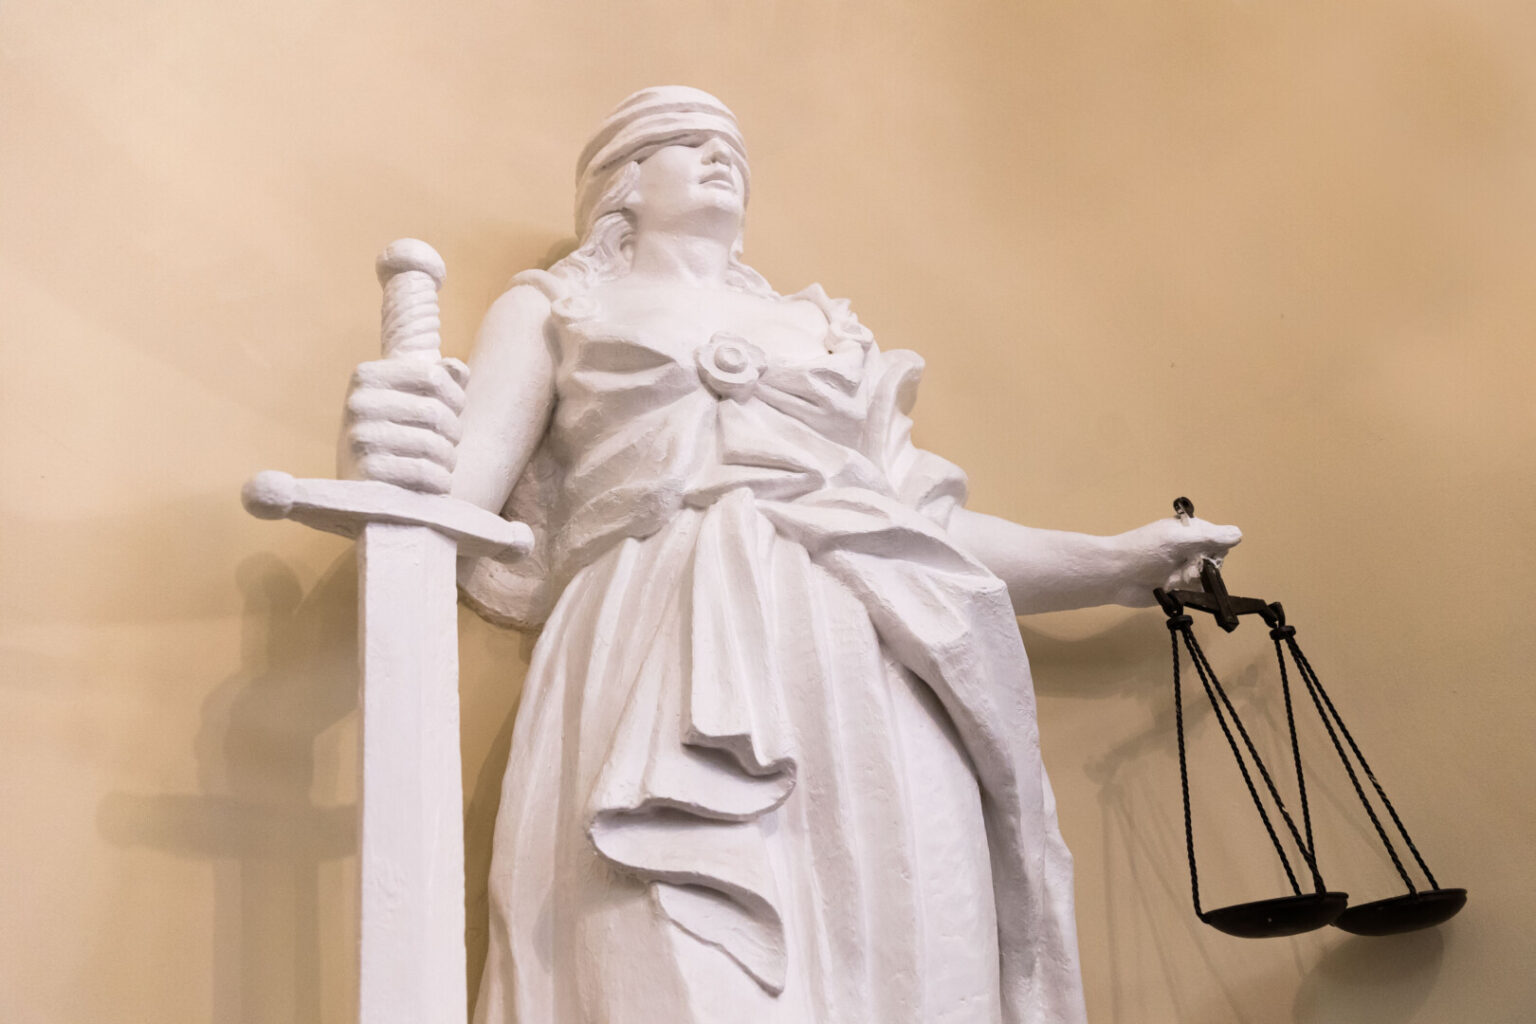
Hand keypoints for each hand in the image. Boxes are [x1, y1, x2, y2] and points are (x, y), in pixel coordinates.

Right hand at [339, 356, 468, 493]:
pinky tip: (437, 482)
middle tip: (449, 443)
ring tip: (443, 464)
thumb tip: (457, 368)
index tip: (454, 410)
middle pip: (435, 411)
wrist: (361, 488)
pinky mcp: (368, 472)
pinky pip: (423, 471)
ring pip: (432, 443)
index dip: (455, 396)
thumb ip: (437, 375)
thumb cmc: (394, 432)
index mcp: (368, 376)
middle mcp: (359, 403)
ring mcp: (361, 437)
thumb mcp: (407, 397)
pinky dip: (440, 480)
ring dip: (448, 458)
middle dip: (453, 432)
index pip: (433, 375)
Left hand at [1109, 515, 1242, 606]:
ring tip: (1173, 580)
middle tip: (1183, 567)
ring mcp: (1183, 568)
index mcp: (1189, 531)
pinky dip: (1189, 592)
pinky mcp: (1178, 588)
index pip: (1220, 538)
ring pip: (1208, 577)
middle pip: (1215, 560)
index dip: (1215, 548)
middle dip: (1202, 566)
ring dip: (1193, 580)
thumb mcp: (1178, 540)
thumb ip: (1210, 537)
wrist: (1116, 576)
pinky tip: (1173, 589)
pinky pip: (1197, 592)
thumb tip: (1239, 534)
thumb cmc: (1144, 551)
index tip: (1201, 552)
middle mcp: (1189, 548)